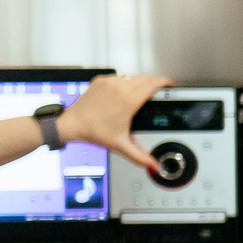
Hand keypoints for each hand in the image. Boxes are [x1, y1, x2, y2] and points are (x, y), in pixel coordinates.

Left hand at [56, 74, 175, 173]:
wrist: (72, 124)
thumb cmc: (93, 132)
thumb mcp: (121, 146)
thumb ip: (140, 157)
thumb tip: (153, 165)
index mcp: (129, 101)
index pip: (152, 84)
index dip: (164, 82)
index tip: (169, 83)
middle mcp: (120, 88)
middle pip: (145, 78)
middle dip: (155, 81)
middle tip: (160, 87)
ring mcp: (109, 82)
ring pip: (132, 76)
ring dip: (140, 81)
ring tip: (143, 89)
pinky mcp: (100, 81)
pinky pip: (119, 77)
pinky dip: (125, 82)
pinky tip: (124, 91)